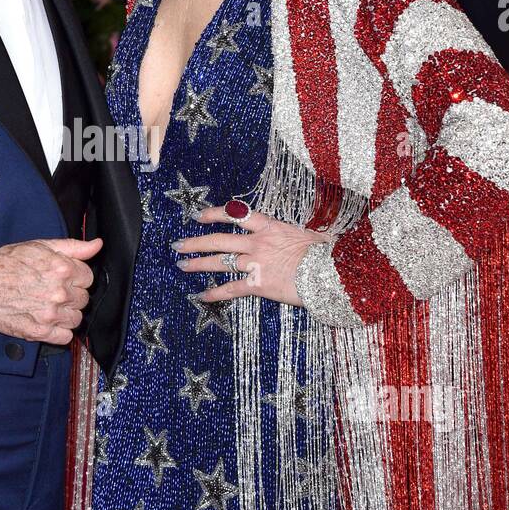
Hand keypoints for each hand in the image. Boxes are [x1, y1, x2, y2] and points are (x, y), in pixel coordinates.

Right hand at [0, 236, 102, 344]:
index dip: (76, 277)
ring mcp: (50, 314)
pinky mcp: (39, 332)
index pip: (88, 278)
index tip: (64, 278)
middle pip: (83, 299)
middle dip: (72, 295)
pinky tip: (48, 321)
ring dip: (66, 314)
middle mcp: (59, 293)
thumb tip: (97, 245)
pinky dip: (60, 332)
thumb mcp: (40, 245)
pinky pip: (65, 337)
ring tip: (50, 306)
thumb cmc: (6, 263)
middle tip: (53, 291)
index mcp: (62, 269)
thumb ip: (73, 246)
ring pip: (76, 318)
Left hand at [171, 206, 333, 306]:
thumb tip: (300, 237)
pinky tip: (201, 296)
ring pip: (219, 262)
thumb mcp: (310, 236)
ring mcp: (255, 263)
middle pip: (219, 240)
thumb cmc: (326, 253)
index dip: (215, 213)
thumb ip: (295, 236)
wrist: (331, 272)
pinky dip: (214, 293)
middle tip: (178, 244)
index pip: (236, 214)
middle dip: (195, 241)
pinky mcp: (257, 284)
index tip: (199, 215)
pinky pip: (230, 289)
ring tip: (182, 265)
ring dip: (198, 264)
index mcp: (270, 226)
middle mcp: (258, 243)